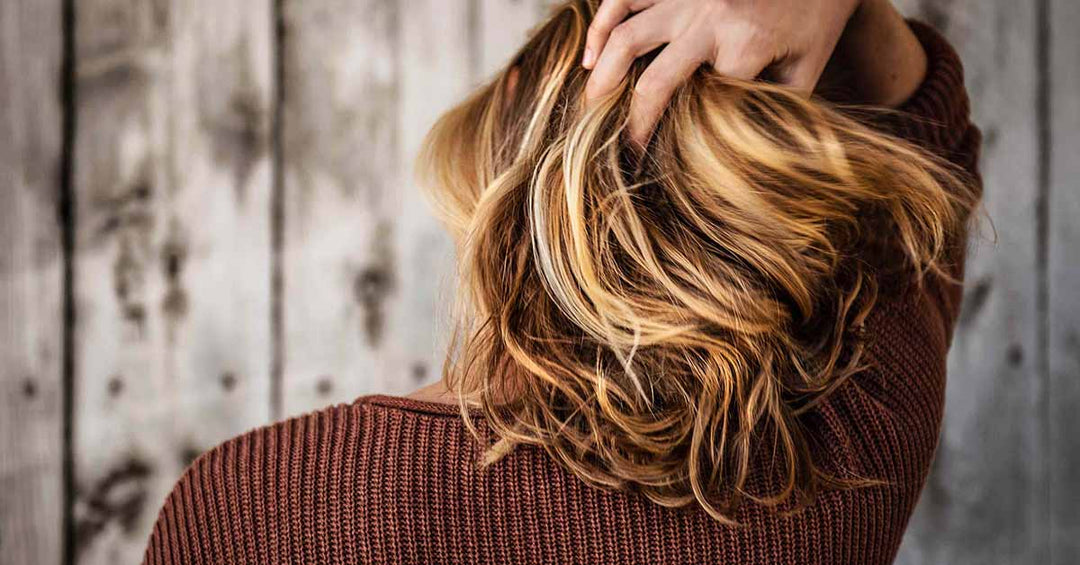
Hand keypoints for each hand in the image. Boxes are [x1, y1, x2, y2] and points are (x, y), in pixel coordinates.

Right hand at [582, 0, 863, 146]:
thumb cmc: (816, 15)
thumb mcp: (808, 65)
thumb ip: (776, 106)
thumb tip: (746, 153)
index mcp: (747, 42)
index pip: (706, 106)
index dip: (685, 139)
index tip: (672, 165)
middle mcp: (709, 16)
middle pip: (653, 82)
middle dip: (633, 125)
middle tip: (620, 152)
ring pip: (625, 37)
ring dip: (602, 79)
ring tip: (590, 110)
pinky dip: (600, 26)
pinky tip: (589, 58)